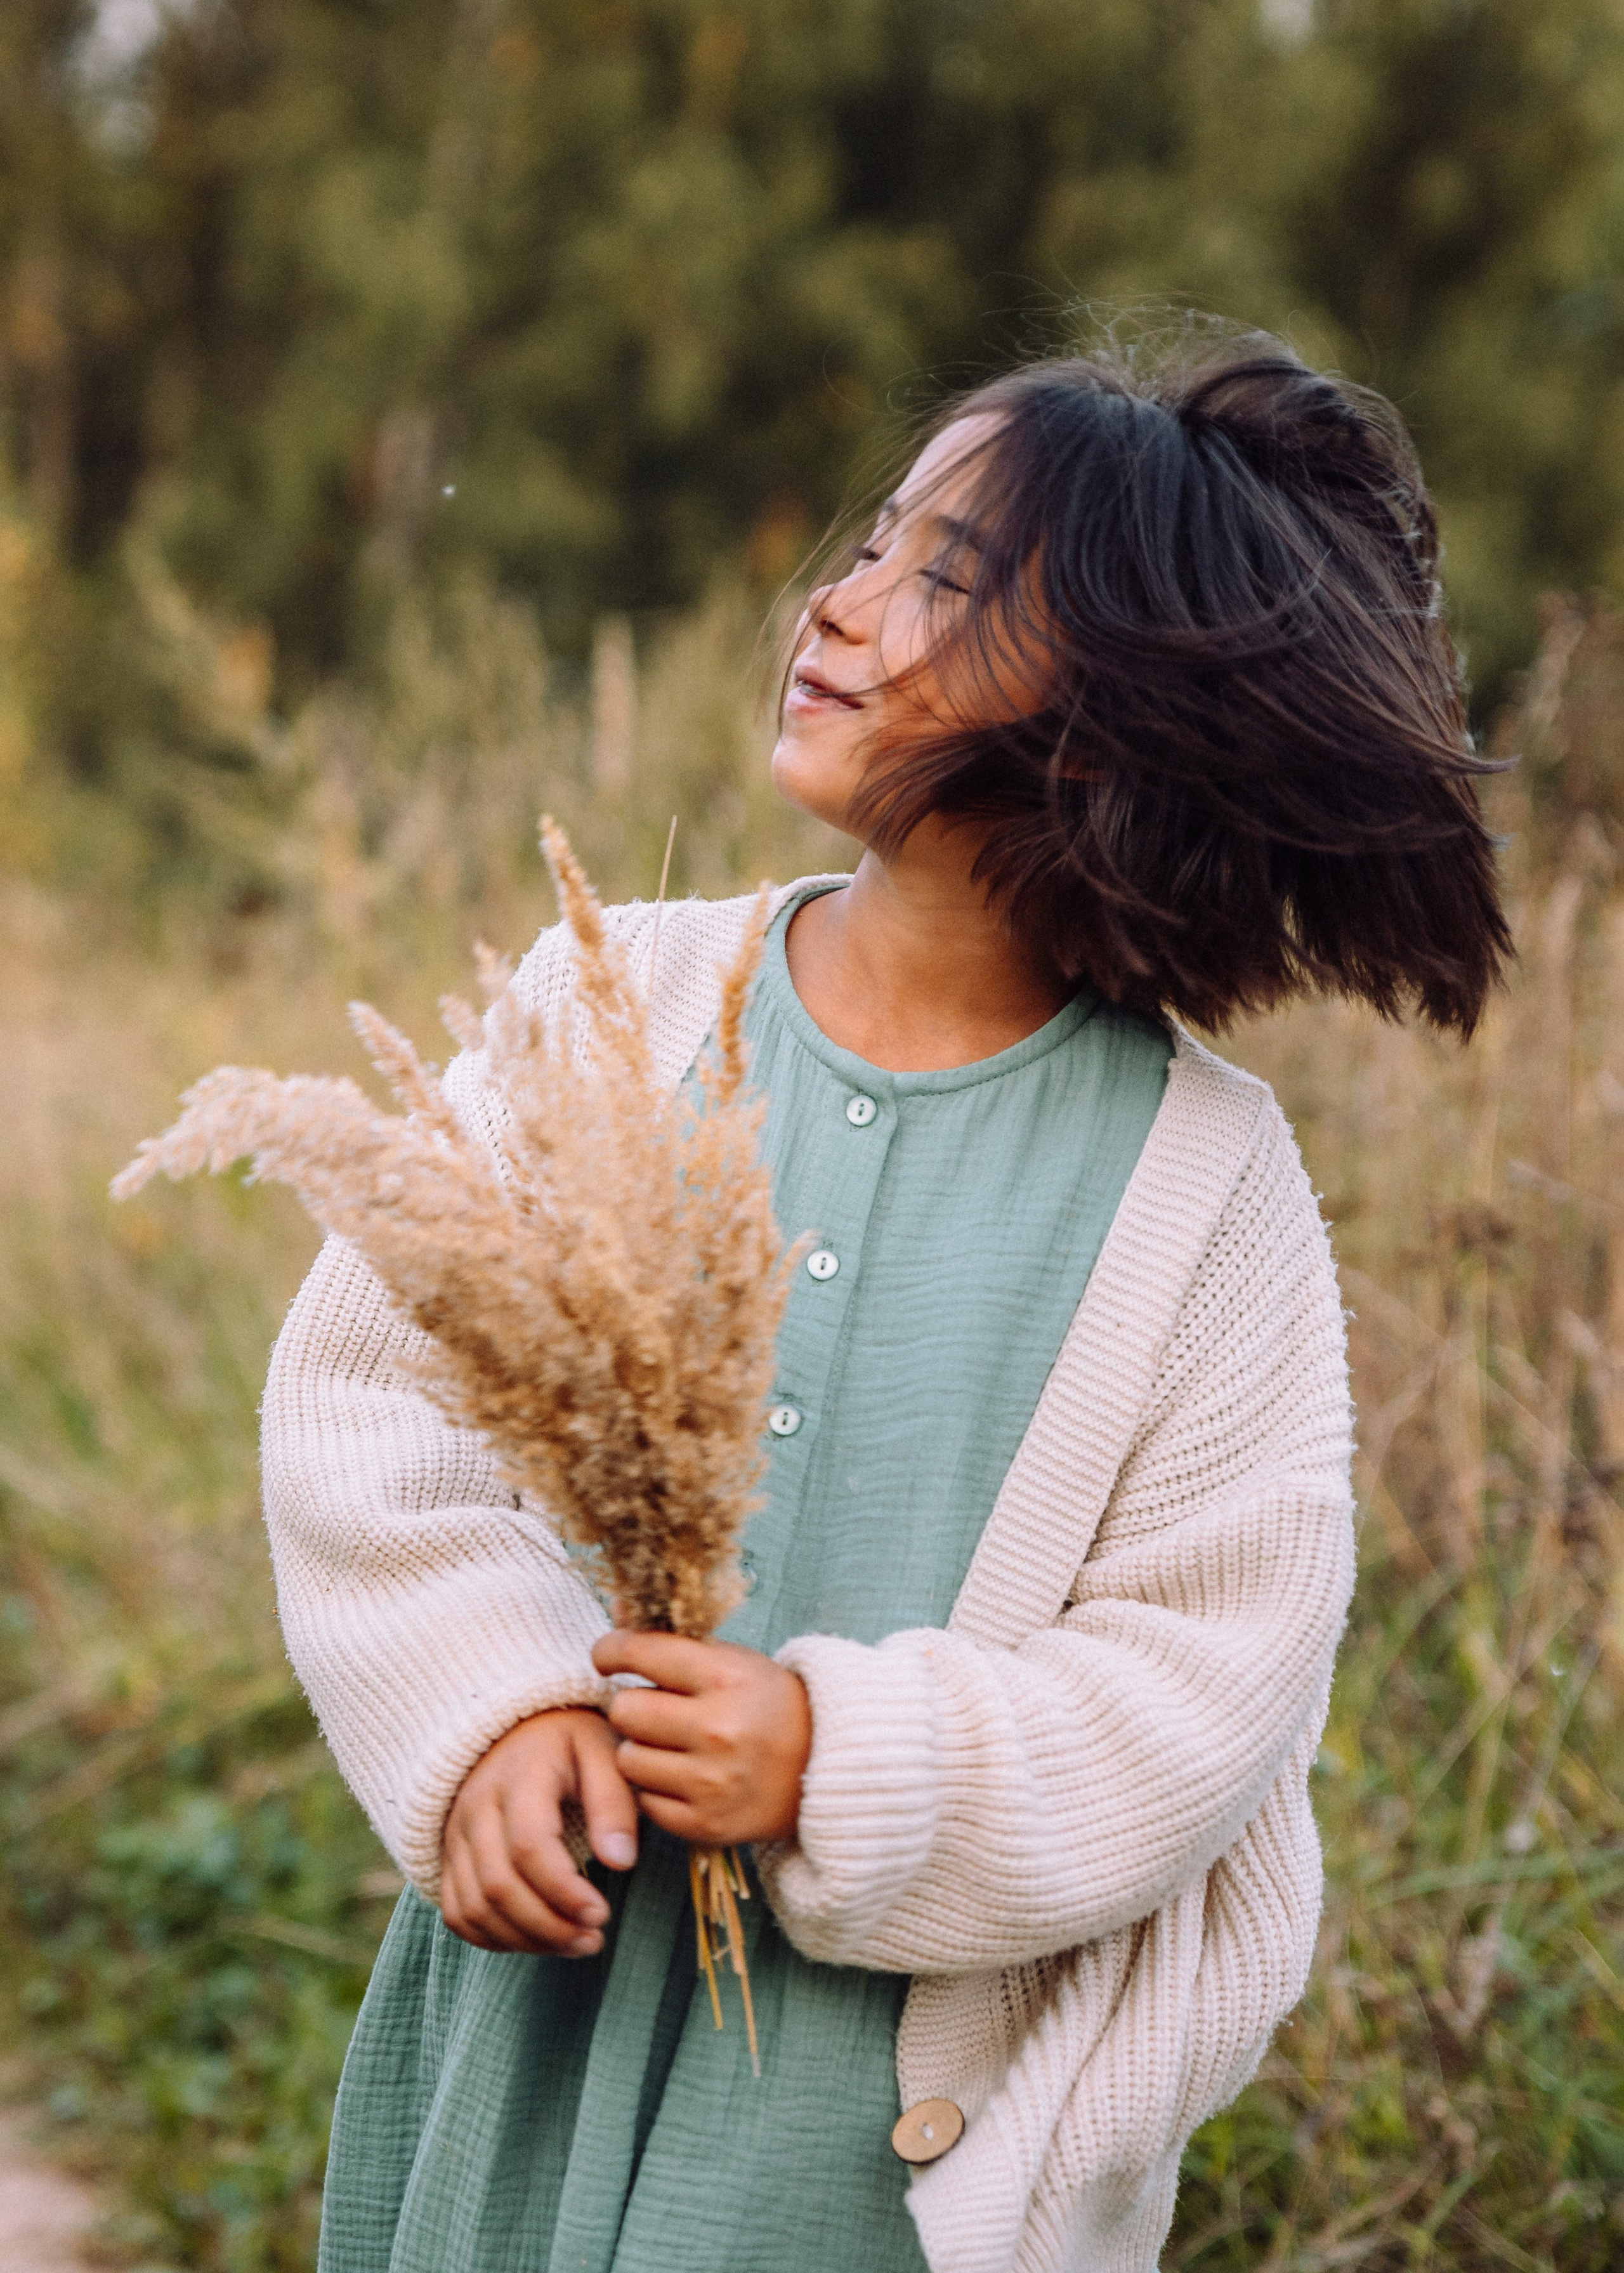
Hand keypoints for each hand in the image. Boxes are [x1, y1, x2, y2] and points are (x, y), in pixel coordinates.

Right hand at [440, 1708, 637, 1954]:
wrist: (516, 1725)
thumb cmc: (570, 1741)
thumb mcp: (603, 1751)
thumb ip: (613, 1803)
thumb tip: (622, 1863)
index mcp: (520, 1774)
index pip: (529, 1846)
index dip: (564, 1891)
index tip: (602, 1914)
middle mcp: (477, 1806)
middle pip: (498, 1886)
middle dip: (549, 1926)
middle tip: (594, 1939)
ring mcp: (456, 1833)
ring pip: (474, 1908)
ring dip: (525, 1940)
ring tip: (575, 1944)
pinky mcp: (449, 1856)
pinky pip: (456, 1913)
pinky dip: (493, 1939)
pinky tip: (537, 1940)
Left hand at [591, 1631, 812, 1846]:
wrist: (824, 1768)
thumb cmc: (769, 1705)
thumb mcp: (733, 1660)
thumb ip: (673, 1638)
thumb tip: (617, 1606)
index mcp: (726, 1678)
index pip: (640, 1652)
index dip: (610, 1650)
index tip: (607, 1657)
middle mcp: (718, 1729)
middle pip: (625, 1710)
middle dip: (632, 1706)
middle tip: (652, 1708)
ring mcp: (712, 1782)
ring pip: (627, 1759)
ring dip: (640, 1750)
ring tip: (669, 1745)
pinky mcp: (706, 1824)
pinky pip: (645, 1802)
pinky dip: (656, 1789)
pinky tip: (682, 1776)